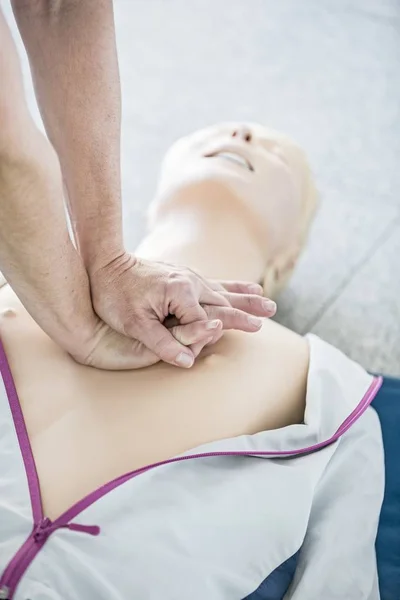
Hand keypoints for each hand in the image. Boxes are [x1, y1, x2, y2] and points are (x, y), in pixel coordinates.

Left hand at [88, 252, 275, 367]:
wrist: (103, 263)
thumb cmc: (115, 294)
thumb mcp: (135, 324)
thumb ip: (163, 343)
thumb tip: (188, 362)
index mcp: (181, 293)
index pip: (203, 325)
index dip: (202, 340)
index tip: (198, 353)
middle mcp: (191, 282)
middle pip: (224, 304)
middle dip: (247, 312)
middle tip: (270, 316)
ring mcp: (189, 277)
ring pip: (224, 292)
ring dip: (246, 299)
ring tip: (267, 304)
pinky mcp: (185, 276)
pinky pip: (215, 283)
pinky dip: (233, 287)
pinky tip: (246, 288)